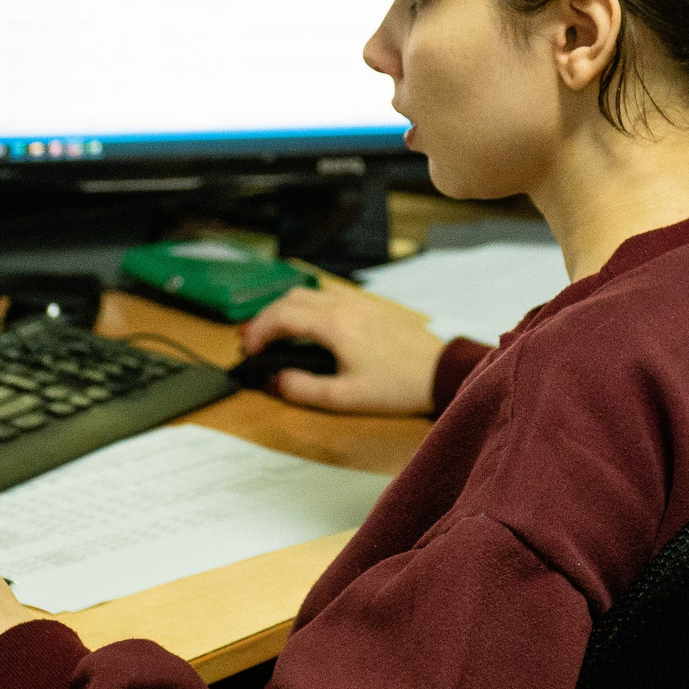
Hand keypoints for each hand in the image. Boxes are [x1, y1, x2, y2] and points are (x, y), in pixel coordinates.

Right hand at [238, 287, 443, 415]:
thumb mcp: (344, 397)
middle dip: (265, 318)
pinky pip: (328, 294)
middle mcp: (343, 304)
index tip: (248, 352)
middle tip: (254, 342)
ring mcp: (358, 300)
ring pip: (308, 292)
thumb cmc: (397, 386)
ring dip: (285, 308)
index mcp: (333, 324)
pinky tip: (308, 325)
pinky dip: (307, 305)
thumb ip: (303, 388)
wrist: (440, 371)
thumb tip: (274, 380)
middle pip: (290, 298)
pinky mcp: (370, 304)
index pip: (281, 317)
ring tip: (275, 332)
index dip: (258, 333)